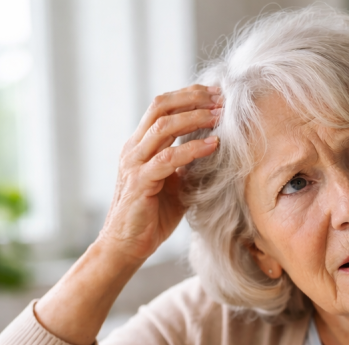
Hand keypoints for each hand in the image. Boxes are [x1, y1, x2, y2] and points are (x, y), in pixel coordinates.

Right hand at [101, 84, 221, 263]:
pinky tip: (214, 145)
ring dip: (194, 117)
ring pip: (163, 127)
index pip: (162, 106)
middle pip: (160, 106)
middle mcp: (134, 148)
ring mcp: (134, 163)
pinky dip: (192, 149)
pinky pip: (168, 159)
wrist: (127, 246)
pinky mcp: (140, 182)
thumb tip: (216, 146)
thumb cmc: (152, 216)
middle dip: (193, 98)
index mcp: (141, 144)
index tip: (217, 94)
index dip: (189, 95)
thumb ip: (188, 163)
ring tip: (220, 116)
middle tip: (221, 98)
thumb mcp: (175, 182)